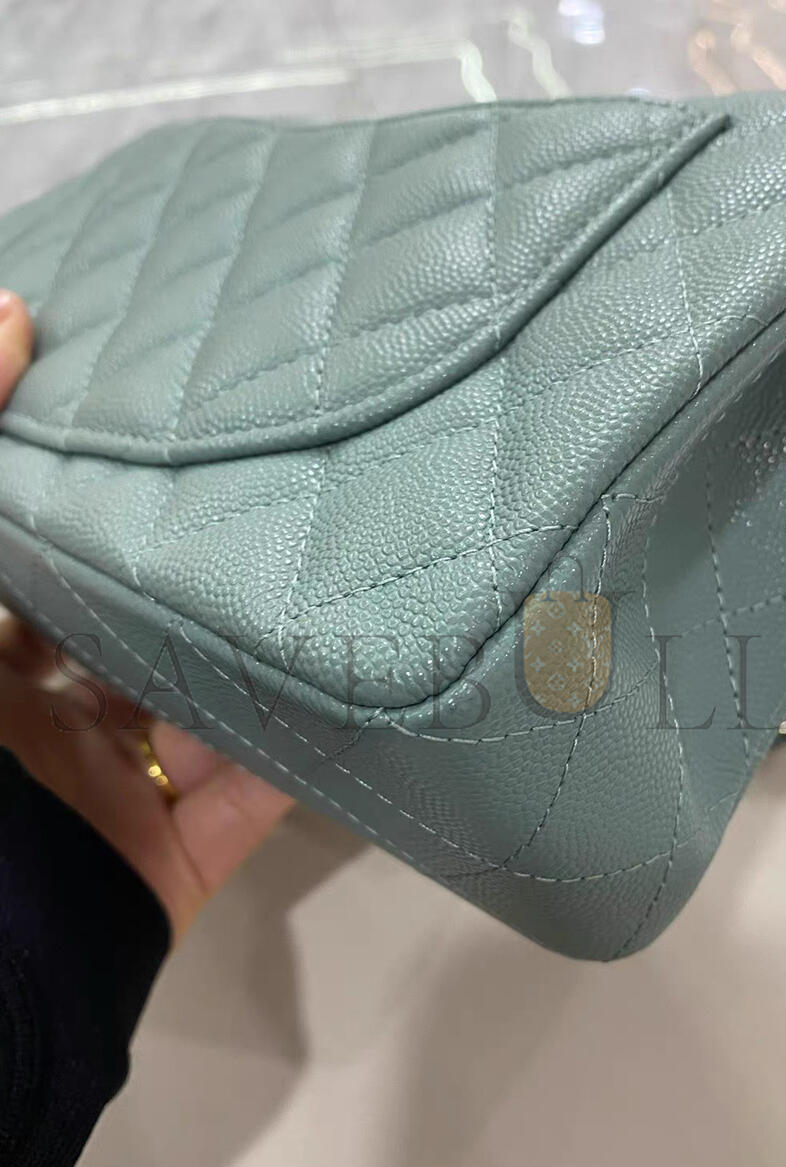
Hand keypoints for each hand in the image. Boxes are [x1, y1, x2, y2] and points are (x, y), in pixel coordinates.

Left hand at [0, 290, 294, 939]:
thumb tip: (11, 307)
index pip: (39, 545)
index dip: (93, 477)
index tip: (170, 401)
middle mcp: (29, 716)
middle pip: (127, 619)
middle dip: (190, 558)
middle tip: (285, 468)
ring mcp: (102, 791)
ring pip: (201, 702)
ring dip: (258, 650)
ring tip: (349, 560)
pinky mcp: (167, 859)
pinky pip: (253, 794)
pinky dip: (305, 749)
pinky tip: (369, 680)